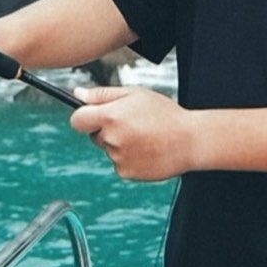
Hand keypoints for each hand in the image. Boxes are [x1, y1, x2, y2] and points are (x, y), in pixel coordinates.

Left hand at [70, 85, 195, 182]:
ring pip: (109, 149)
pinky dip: (129, 158)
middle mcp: (111, 138)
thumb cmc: (163, 113)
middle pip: (94, 135)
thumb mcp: (135, 94)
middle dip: (107, 129)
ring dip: (120, 144)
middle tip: (133, 124)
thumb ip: (103, 95)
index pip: (77, 120)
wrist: (189, 141)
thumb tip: (77, 95)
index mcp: (110, 116)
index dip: (83, 117)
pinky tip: (147, 150)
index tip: (91, 116)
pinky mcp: (125, 172)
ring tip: (145, 137)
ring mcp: (117, 157)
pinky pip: (119, 163)